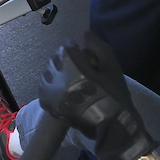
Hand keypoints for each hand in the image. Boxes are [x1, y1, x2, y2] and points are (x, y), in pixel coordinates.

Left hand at [38, 32, 157, 159]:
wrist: (113, 125)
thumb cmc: (115, 94)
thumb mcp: (112, 67)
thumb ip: (98, 47)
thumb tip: (84, 34)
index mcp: (75, 68)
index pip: (66, 48)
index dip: (73, 47)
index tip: (81, 51)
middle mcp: (60, 81)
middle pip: (54, 60)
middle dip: (64, 59)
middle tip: (76, 64)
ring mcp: (53, 96)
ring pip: (47, 74)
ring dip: (56, 72)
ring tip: (69, 77)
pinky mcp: (51, 108)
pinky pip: (44, 90)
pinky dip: (50, 86)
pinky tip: (61, 88)